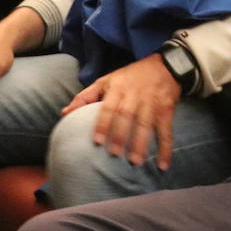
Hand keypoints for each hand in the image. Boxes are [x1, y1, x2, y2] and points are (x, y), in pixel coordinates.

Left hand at [60, 55, 180, 168]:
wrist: (166, 66)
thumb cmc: (131, 76)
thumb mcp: (107, 81)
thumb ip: (86, 97)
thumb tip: (64, 113)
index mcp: (118, 89)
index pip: (109, 107)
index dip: (103, 123)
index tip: (97, 141)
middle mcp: (135, 95)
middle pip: (127, 116)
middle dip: (121, 136)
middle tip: (115, 155)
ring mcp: (152, 103)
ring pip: (146, 124)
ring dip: (141, 144)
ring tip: (136, 162)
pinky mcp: (166, 110)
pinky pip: (166, 131)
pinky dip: (166, 148)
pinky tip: (163, 165)